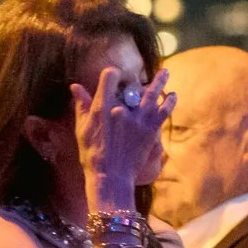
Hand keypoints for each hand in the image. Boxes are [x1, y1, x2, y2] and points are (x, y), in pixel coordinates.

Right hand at [72, 65, 174, 201]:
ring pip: (152, 93)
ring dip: (160, 81)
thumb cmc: (92, 153)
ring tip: (165, 72)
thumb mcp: (82, 128)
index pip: (109, 77)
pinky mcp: (151, 129)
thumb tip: (75, 86)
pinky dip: (169, 102)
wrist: (110, 175)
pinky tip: (173, 95)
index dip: (111, 73)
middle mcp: (121, 109)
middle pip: (133, 84)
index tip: (113, 74)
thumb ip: (82, 105)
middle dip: (136, 80)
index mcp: (102, 107)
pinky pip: (164, 111)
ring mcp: (138, 119)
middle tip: (139, 78)